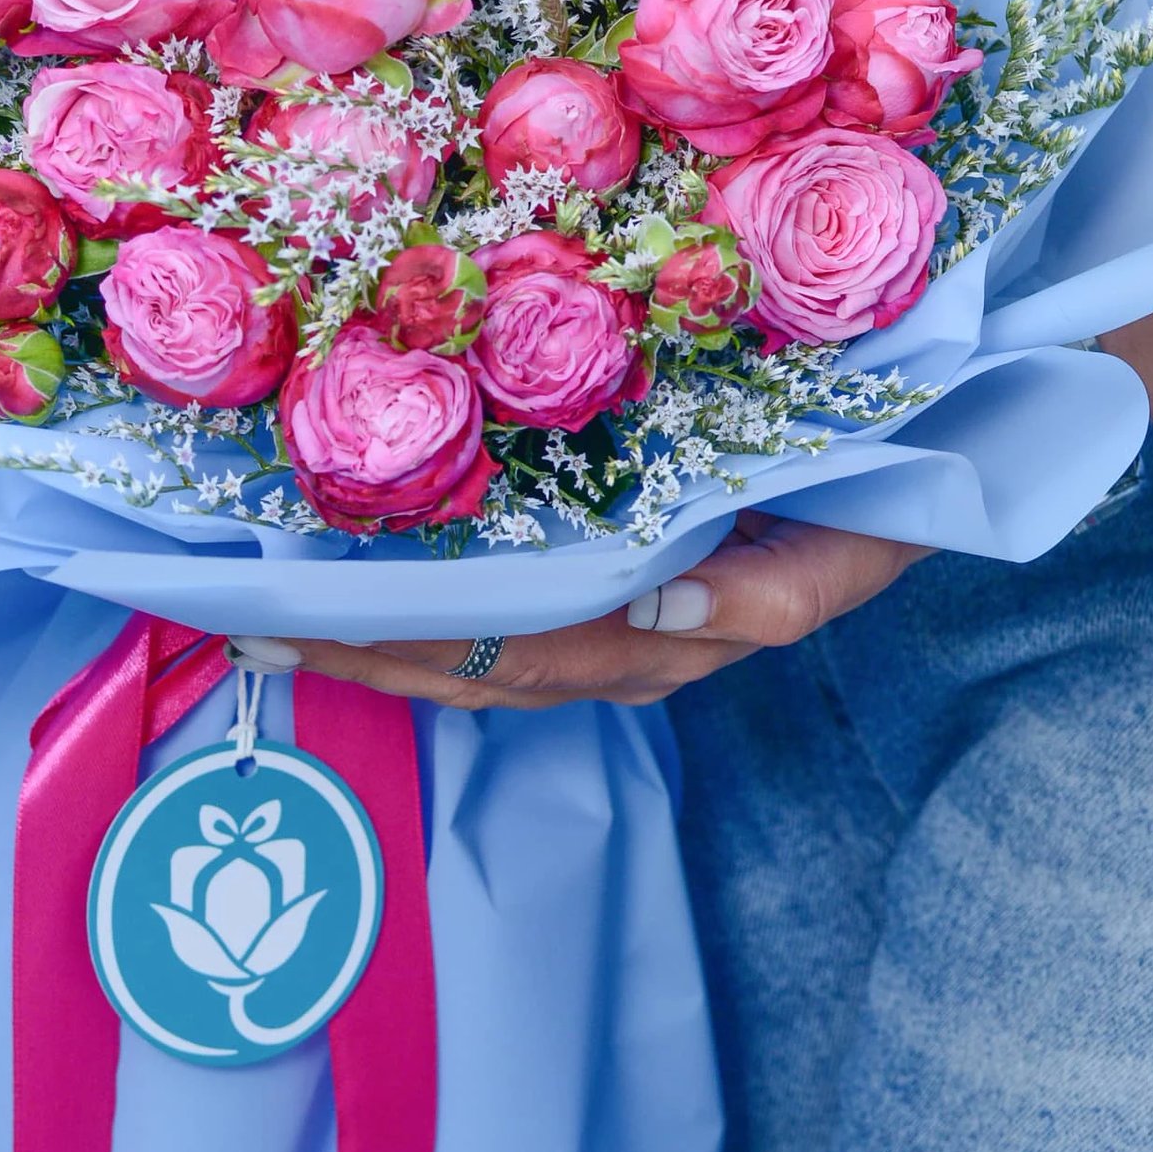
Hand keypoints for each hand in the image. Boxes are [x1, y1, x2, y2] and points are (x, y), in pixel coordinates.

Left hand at [236, 512, 929, 709]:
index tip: (307, 621)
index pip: (511, 656)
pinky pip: (503, 622)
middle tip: (252, 626)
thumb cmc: (863, 509)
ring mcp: (609, 623)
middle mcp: (622, 643)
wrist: (900, 481)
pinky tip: (361, 590)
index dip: (409, 647)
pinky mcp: (606, 589)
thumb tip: (663, 617)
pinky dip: (426, 615)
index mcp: (664, 637)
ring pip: (476, 657)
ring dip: (378, 645)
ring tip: (277, 619)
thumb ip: (767, 599)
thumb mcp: (840, 557)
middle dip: (362, 657)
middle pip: (471, 670)